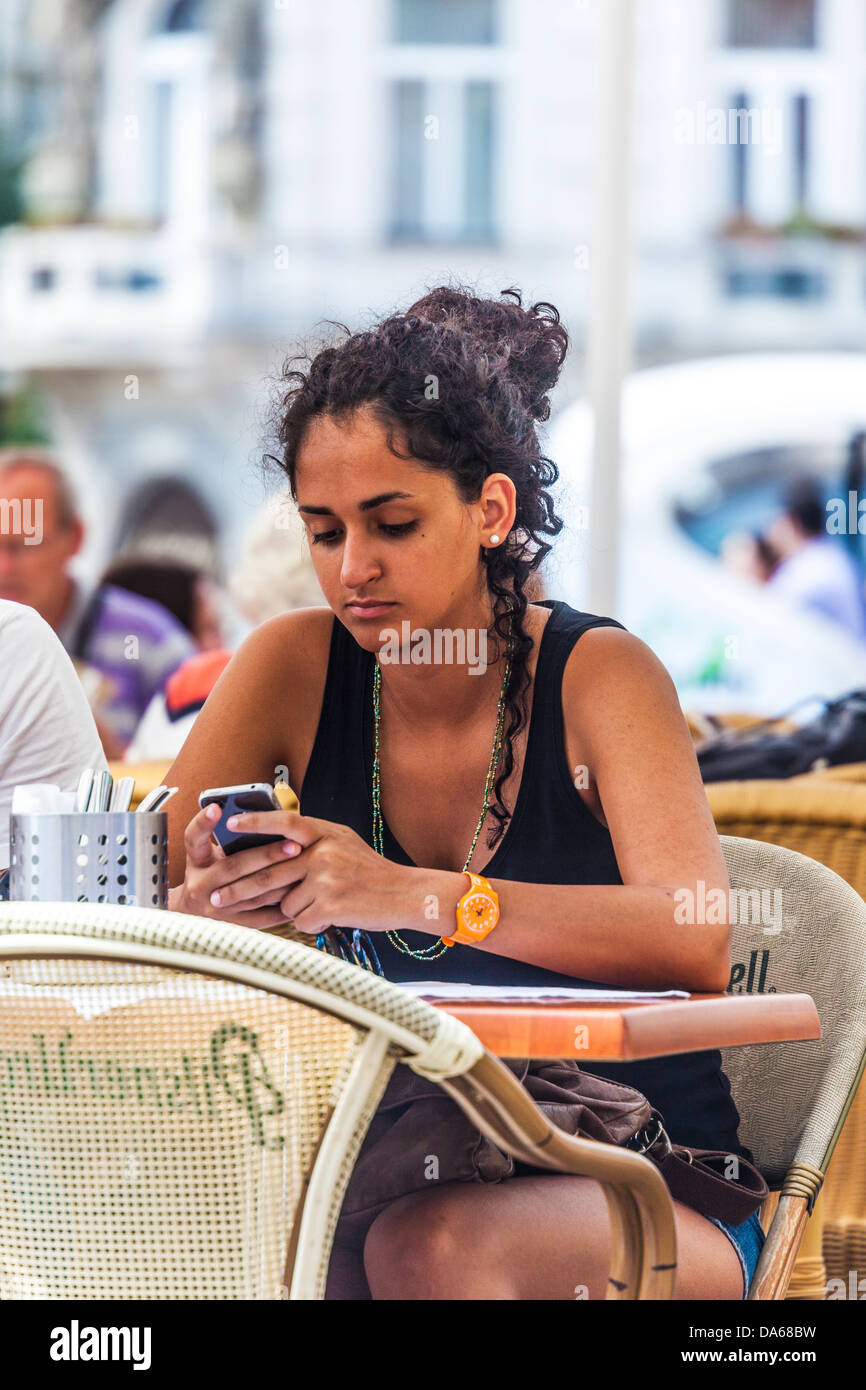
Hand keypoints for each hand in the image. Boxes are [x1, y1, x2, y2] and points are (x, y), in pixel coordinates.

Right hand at [170, 801, 306, 929]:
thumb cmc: (211, 871)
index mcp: (196, 862)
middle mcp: (201, 885)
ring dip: (281, 880)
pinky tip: (299, 892)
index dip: (204, 823)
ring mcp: (216, 909)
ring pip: (252, 893)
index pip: (193, 839)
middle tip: (294, 845)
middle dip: (267, 855)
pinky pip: (262, 916)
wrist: (194, 912)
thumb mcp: (209, 854)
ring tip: (304, 867)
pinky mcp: (233, 925)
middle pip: (234, 867)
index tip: (217, 808)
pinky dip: (282, 904)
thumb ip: (227, 839)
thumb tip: (259, 817)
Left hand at [206, 808, 420, 934]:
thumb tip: (275, 845)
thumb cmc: (370, 871)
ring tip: (320, 904)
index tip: (230, 825)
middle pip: (270, 872)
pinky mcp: (331, 905)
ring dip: (295, 910)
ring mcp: (327, 878)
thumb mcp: (343, 843)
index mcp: (326, 833)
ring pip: (285, 902)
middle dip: (239, 889)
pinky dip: (310, 923)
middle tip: (216, 899)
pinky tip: (330, 916)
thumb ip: (312, 841)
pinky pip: (301, 920)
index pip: (285, 822)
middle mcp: (324, 852)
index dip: (256, 823)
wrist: (405, 894)